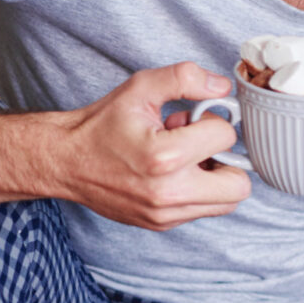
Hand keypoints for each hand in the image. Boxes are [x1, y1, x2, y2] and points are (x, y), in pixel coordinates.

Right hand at [54, 62, 252, 229]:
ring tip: (186, 160)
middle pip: (238, 184)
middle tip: (200, 145)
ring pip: (226, 203)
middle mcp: (168, 193)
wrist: (64, 161)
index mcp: (165, 157)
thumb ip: (185, 78)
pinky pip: (203, 210)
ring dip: (215, 178)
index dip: (213, 121)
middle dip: (227, 159)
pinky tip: (174, 174)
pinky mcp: (160, 224)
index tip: (189, 120)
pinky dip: (199, 192)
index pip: (226, 137)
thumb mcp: (141, 88)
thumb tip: (222, 87)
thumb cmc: (101, 125)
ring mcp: (164, 214)